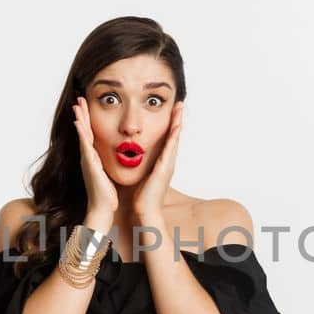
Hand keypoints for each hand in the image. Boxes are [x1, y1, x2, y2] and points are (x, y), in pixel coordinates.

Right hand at [72, 96, 118, 215]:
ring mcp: (87, 160)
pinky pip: (85, 146)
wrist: (102, 208)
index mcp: (94, 158)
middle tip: (79, 98)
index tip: (86, 106)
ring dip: (79, 119)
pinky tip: (78, 123)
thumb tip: (115, 158)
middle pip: (84, 130)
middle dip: (81, 114)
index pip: (90, 134)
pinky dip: (81, 134)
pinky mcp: (89, 164)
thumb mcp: (108, 174)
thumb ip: (108, 165)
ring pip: (82, 135)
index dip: (87, 119)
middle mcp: (88, 157)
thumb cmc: (107, 194)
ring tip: (77, 105)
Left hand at [133, 101, 182, 218]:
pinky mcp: (165, 168)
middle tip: (180, 103)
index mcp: (161, 162)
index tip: (171, 110)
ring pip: (174, 138)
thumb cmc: (142, 196)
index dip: (170, 124)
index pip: (166, 139)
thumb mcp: (141, 175)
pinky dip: (174, 136)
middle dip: (177, 119)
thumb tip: (133, 157)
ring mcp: (168, 164)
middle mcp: (167, 161)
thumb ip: (140, 165)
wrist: (145, 210)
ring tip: (180, 108)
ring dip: (178, 122)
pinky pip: (171, 148)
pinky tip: (177, 124)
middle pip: (174, 135)